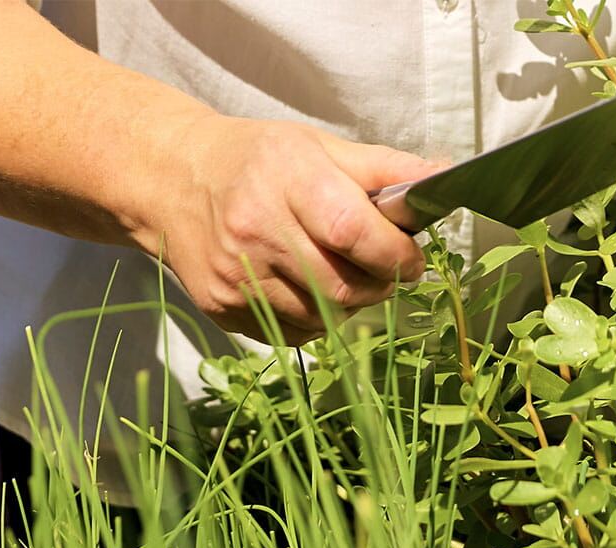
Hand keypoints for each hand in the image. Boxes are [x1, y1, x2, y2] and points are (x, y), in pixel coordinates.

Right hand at [137, 115, 435, 345]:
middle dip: (379, 285)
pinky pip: (292, 332)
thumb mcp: (319, 147)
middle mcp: (255, 228)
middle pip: (343, 285)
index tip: (411, 259)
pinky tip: (307, 289)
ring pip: (322, 317)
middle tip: (384, 269)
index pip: (354, 231)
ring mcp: (235, 274)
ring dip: (349, 304)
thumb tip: (444, 178)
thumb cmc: (258, 161)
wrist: (171, 180)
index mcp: (286, 178)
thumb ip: (385, 169)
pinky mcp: (222, 306)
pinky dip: (314, 319)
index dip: (395, 254)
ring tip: (342, 274)